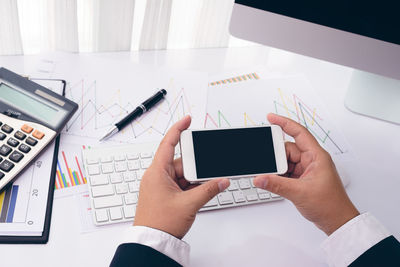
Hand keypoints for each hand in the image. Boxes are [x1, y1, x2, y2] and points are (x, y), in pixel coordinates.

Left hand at [134, 115, 229, 238]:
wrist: (152, 243)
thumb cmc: (160, 224)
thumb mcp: (189, 204)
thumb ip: (208, 190)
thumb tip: (222, 180)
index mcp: (157, 172)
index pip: (168, 143)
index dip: (178, 129)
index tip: (187, 119)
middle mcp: (157, 176)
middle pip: (181, 162)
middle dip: (197, 166)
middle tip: (208, 169)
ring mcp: (161, 186)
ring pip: (183, 174)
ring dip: (196, 180)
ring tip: (206, 185)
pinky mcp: (166, 194)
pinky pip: (182, 184)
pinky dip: (192, 187)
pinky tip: (201, 191)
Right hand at [253, 113, 358, 234]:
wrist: (337, 222)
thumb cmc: (331, 205)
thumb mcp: (299, 193)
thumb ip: (277, 184)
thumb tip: (260, 178)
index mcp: (316, 156)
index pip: (299, 133)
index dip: (284, 123)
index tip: (270, 118)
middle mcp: (311, 160)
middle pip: (288, 149)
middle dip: (276, 156)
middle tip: (266, 163)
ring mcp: (306, 170)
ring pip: (285, 161)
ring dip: (277, 168)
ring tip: (270, 175)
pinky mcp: (302, 179)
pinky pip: (286, 171)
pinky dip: (279, 175)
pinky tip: (274, 180)